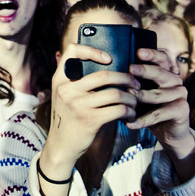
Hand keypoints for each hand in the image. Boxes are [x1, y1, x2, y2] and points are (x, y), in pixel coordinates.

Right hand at [42, 44, 138, 173]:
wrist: (61, 145)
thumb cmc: (67, 116)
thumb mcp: (62, 94)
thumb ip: (72, 78)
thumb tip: (95, 60)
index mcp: (59, 79)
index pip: (72, 52)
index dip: (92, 50)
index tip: (108, 58)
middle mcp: (67, 89)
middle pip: (104, 75)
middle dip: (125, 77)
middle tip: (134, 82)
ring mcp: (78, 104)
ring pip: (115, 93)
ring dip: (131, 97)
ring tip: (134, 100)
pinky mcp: (90, 120)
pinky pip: (118, 109)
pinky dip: (129, 111)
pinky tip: (130, 113)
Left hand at [125, 48, 194, 170]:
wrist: (167, 131)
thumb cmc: (149, 107)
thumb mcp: (141, 92)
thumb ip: (132, 82)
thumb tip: (110, 73)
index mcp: (166, 72)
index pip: (162, 58)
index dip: (152, 54)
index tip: (138, 52)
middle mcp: (175, 80)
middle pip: (161, 73)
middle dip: (145, 70)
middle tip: (131, 69)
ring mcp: (180, 94)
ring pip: (158, 94)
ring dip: (142, 96)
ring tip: (128, 99)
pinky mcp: (181, 109)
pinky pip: (159, 114)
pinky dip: (144, 119)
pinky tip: (130, 123)